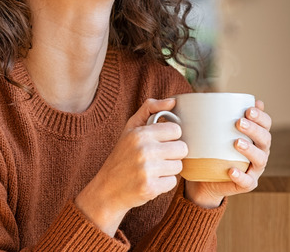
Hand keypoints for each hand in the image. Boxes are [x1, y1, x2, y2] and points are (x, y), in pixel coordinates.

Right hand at [75, 98, 187, 235]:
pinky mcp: (150, 188)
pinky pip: (172, 182)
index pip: (176, 130)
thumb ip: (150, 109)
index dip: (170, 137)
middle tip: (158, 157)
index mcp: (140, 134)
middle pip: (182, 148)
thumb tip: (173, 101)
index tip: (160, 142)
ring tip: (153, 169)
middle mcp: (144, 150)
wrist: (107, 189)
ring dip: (169, 169)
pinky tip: (151, 181)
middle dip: (173, 154)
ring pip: (179, 166)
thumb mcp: (130, 129)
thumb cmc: (122, 156)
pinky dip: (164, 183)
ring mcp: (147, 170)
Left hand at [184, 100, 272, 207]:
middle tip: (239, 123)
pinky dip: (241, 176)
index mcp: (255, 136)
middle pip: (265, 139)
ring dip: (250, 150)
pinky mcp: (247, 184)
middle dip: (254, 129)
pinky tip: (231, 170)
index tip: (248, 109)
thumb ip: (215, 116)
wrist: (205, 179)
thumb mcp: (212, 132)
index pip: (265, 123)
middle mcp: (259, 152)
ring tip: (236, 143)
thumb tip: (210, 95)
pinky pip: (247, 182)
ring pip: (260, 159)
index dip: (260, 116)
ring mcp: (254, 169)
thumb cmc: (211, 150)